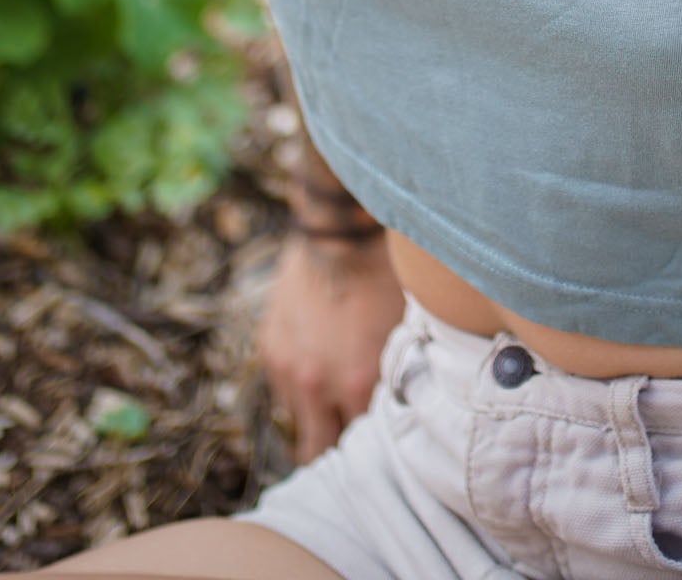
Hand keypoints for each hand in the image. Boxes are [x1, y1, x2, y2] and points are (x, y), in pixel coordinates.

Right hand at [255, 226, 406, 462]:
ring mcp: (288, 367)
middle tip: (351, 438)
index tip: (381, 446)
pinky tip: (318, 364)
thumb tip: (412, 410)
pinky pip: (282, 387)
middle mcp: (317, 385)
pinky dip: (298, 385)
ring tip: (336, 393)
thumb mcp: (407, 335)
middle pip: (319, 450)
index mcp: (358, 385)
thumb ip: (402, 381)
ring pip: (299, 420)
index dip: (373, 448)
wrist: (343, 231)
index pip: (362, 448)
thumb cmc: (386, 277)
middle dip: (337, 447)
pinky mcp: (269, 347)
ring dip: (316, 413)